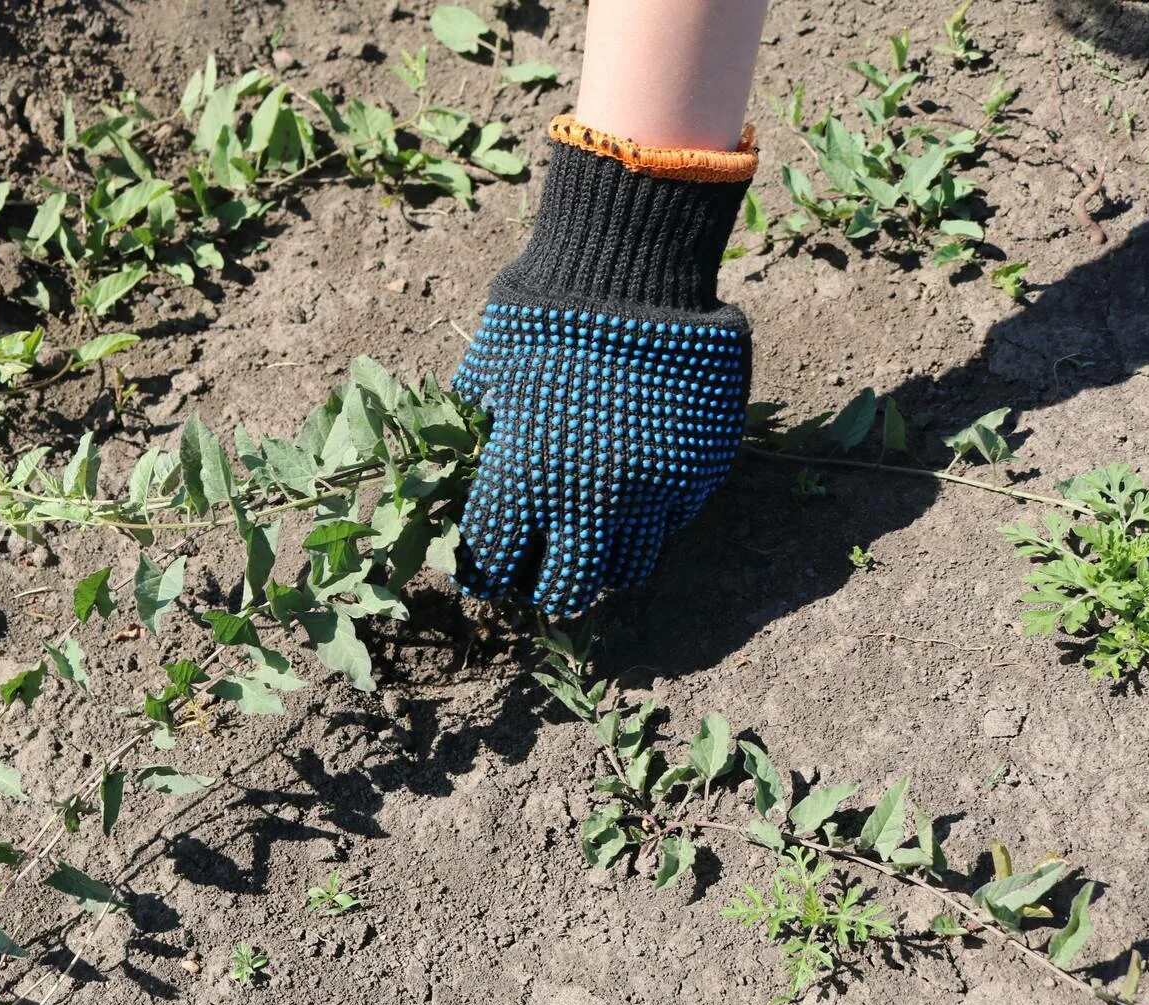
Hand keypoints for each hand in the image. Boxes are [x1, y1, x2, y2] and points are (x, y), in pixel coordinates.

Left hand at [453, 302, 748, 613]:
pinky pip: (668, 527)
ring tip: (587, 546)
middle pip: (562, 590)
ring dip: (600, 567)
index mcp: (520, 478)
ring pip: (624, 571)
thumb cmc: (539, 317)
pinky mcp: (695, 475)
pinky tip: (629, 500)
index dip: (482, 575)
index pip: (491, 565)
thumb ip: (472, 440)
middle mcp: (585, 499)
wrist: (629, 269)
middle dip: (543, 590)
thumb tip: (453, 484)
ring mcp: (648, 492)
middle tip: (538, 578)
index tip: (484, 573)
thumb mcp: (485, 376)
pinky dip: (646, 525)